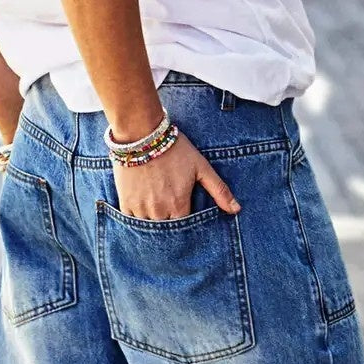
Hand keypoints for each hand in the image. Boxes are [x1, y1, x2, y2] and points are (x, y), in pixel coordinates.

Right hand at [113, 133, 240, 219]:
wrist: (142, 133)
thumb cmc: (175, 149)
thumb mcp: (201, 167)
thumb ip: (219, 190)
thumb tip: (237, 210)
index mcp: (178, 206)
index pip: (185, 228)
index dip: (186, 222)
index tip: (184, 214)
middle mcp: (159, 211)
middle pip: (167, 231)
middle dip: (170, 224)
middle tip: (169, 211)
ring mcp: (141, 208)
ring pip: (149, 228)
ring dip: (154, 222)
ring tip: (156, 209)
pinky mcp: (126, 203)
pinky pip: (133, 221)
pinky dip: (138, 218)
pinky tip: (143, 207)